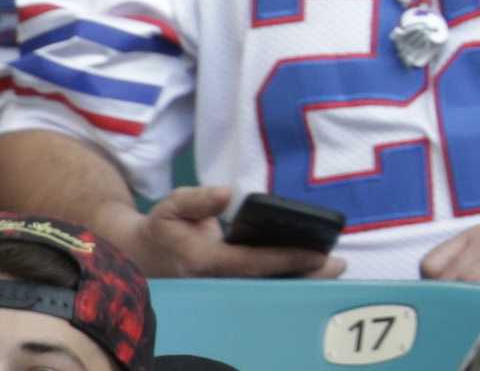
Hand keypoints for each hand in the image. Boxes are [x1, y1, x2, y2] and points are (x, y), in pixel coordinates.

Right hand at [117, 184, 337, 279]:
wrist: (140, 254)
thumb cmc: (161, 226)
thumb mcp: (171, 205)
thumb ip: (196, 199)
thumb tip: (225, 193)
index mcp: (204, 261)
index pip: (252, 263)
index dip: (286, 259)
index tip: (317, 254)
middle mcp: (216, 281)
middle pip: (266, 281)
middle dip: (303, 275)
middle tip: (339, 265)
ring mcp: (222, 287)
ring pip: (265, 286)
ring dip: (298, 278)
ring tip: (333, 267)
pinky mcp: (227, 285)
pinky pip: (260, 284)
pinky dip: (285, 277)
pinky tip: (309, 268)